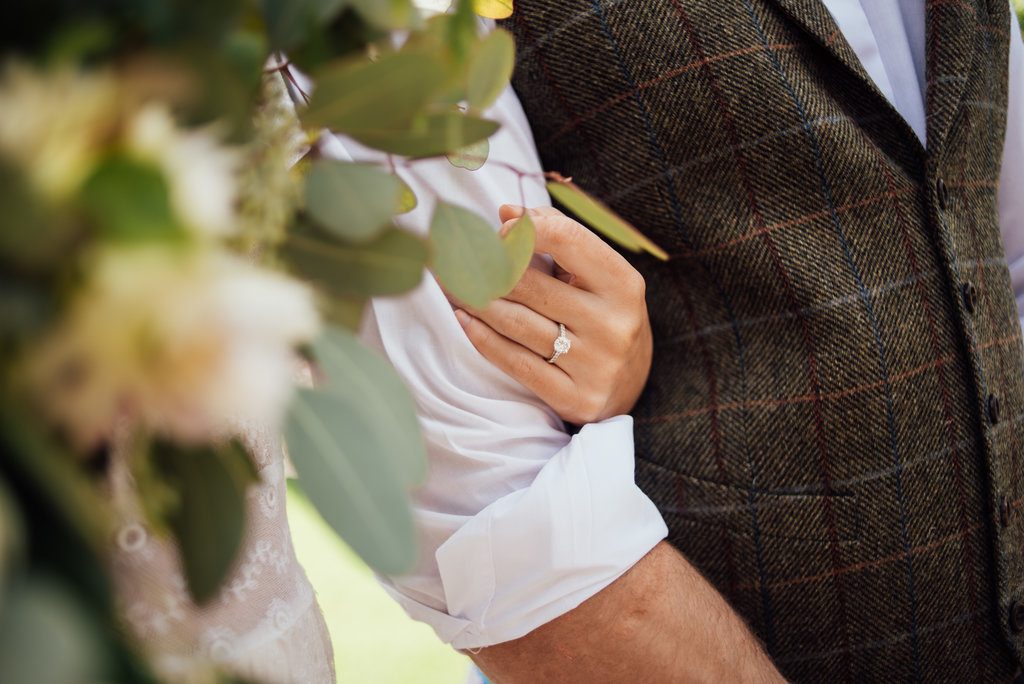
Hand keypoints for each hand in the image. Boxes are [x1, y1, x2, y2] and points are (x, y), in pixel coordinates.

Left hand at [452, 205, 652, 424]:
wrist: (630, 385)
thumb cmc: (602, 314)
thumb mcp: (596, 274)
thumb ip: (558, 235)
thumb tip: (507, 213)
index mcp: (623, 284)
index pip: (568, 240)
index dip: (525, 230)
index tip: (498, 232)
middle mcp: (613, 324)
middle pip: (530, 285)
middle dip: (485, 268)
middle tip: (452, 258)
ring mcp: (595, 365)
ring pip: (516, 323)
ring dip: (475, 301)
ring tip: (449, 285)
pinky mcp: (575, 399)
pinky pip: (515, 362)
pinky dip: (482, 338)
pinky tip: (464, 319)